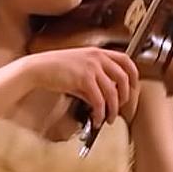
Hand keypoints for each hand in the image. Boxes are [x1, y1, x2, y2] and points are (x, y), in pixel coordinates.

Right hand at [20, 47, 139, 126]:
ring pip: (113, 92)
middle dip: (126, 96)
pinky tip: (97, 118)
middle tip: (122, 108)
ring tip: (108, 119)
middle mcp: (98, 57)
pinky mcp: (84, 78)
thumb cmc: (55, 68)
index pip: (126, 60)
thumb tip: (105, 100)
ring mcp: (91, 67)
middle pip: (124, 77)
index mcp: (98, 52)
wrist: (38, 68)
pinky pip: (99, 100)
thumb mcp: (80, 71)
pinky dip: (100, 112)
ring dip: (113, 109)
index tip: (134, 88)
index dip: (134, 75)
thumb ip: (95, 83)